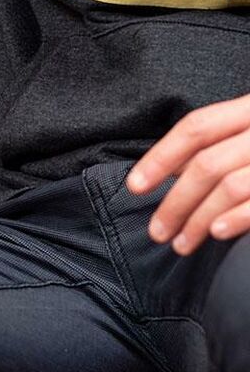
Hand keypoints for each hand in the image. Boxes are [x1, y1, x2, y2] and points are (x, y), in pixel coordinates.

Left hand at [126, 92, 249, 254]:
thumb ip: (224, 145)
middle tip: (155, 231)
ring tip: (181, 243)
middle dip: (174, 201)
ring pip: (228, 183)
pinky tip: (216, 232)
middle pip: (206, 163)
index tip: (134, 187)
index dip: (160, 157)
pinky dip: (238, 216)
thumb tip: (171, 174)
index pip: (196, 128)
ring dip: (197, 217)